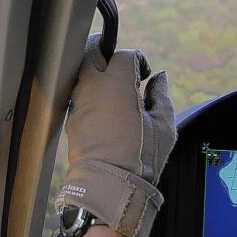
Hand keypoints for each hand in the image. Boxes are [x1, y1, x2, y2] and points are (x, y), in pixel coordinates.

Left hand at [55, 34, 175, 236]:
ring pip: (80, 71)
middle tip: (118, 62)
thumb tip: (159, 78)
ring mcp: (78, 103)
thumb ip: (161, 95)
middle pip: (91, 51)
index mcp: (117, 84)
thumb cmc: (141, 157)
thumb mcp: (164, 125)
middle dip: (104, 50)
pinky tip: (104, 106)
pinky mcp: (72, 119)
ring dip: (94, 71)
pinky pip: (78, 93)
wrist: (110, 186)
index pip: (124, 55)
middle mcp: (92, 88)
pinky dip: (89, 91)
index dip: (137, 60)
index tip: (144, 73)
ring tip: (112, 85)